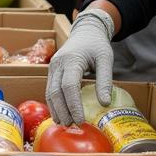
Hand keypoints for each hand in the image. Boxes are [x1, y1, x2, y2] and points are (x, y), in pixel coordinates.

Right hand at [45, 8, 115, 124]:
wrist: (85, 30)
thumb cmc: (97, 45)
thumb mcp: (106, 59)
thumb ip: (104, 81)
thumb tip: (105, 104)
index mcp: (71, 60)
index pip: (69, 86)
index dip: (73, 105)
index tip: (80, 120)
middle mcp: (58, 64)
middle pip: (56, 92)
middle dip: (63, 111)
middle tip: (72, 125)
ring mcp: (52, 68)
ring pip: (50, 92)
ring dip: (56, 109)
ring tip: (65, 123)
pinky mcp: (52, 72)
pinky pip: (50, 90)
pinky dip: (54, 103)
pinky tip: (60, 114)